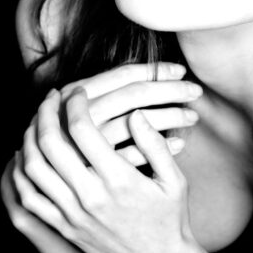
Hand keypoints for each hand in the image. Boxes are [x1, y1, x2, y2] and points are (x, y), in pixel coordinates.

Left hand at [10, 84, 202, 252]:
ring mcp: (74, 215)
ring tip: (36, 121)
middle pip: (50, 143)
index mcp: (119, 179)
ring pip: (34, 168)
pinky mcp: (65, 229)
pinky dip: (22, 173)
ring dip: (29, 138)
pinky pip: (30, 198)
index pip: (82, 128)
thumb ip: (154, 144)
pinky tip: (26, 156)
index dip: (74, 103)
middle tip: (50, 98)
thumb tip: (134, 113)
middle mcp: (91, 196)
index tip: (77, 92)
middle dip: (45, 113)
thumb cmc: (171, 220)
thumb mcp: (174, 180)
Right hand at [58, 62, 202, 165]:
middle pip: (134, 94)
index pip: (124, 74)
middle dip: (170, 90)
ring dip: (170, 116)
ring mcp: (87, 144)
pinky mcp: (96, 171)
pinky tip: (180, 144)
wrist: (56, 182)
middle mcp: (81, 115)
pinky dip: (161, 148)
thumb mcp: (87, 109)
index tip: (181, 70)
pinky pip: (137, 156)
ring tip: (192, 116)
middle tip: (196, 91)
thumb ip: (111, 92)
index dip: (155, 70)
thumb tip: (157, 73)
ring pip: (138, 123)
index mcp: (78, 93)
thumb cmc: (75, 138)